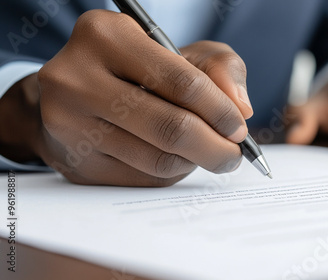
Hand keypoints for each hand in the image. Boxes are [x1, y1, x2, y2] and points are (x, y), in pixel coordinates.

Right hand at [0, 10, 253, 185]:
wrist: (76, 95)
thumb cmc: (138, 69)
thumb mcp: (181, 52)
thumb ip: (221, 67)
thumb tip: (241, 108)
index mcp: (106, 36)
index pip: (182, 82)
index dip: (221, 111)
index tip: (239, 128)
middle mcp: (77, 79)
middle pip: (170, 128)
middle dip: (215, 147)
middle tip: (233, 154)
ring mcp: (70, 125)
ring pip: (158, 160)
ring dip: (194, 162)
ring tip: (205, 153)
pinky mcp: (76, 163)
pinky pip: (142, 180)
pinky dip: (170, 174)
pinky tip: (175, 159)